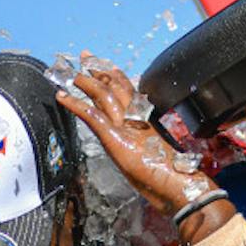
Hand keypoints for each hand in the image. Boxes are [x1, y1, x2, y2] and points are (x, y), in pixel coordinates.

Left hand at [56, 53, 215, 216]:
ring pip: (104, 97)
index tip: (107, 67)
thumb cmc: (173, 182)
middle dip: (99, 71)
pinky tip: (63, 98)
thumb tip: (143, 157)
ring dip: (85, 83)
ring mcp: (126, 128)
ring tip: (71, 74)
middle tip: (86, 57)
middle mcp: (136, 122)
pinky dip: (76, 105)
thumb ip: (146, 154)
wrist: (183, 189)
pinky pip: (93, 117)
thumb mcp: (155, 163)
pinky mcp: (116, 139)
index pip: (129, 95)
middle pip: (115, 89)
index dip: (117, 79)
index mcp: (145, 125)